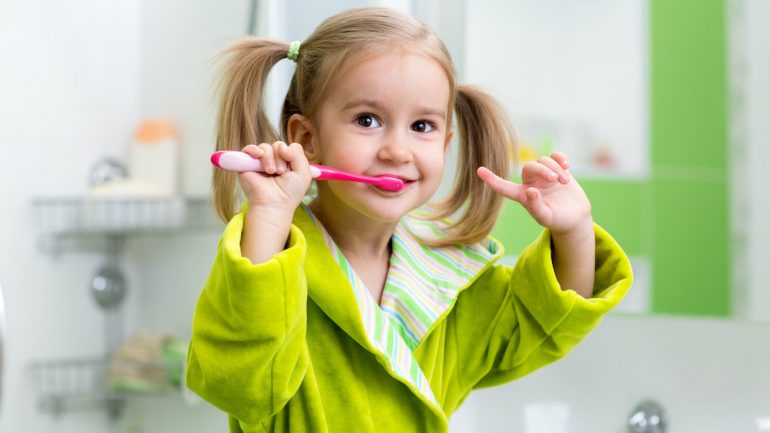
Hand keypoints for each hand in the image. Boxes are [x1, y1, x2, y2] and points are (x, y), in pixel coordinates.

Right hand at [238, 142, 312, 213]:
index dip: (292, 154)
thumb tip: (282, 146)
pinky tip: (258, 156)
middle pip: (278, 145)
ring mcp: (260, 162)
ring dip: (269, 158)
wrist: (274, 203)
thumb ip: (298, 154)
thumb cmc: (290, 192)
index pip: (290, 147)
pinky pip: (248, 148)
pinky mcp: (247, 164)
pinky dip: (253, 150)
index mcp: (288, 163)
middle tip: (280, 172)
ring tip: (271, 172)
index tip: (291, 168)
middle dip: (281, 158)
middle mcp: (275, 161)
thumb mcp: (304, 173)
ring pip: (265, 147)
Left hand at [477, 151, 591, 235]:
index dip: (492, 180)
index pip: (504, 187)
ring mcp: (544, 175)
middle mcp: (531, 183)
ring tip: (564, 181)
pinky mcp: (558, 170)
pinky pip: (555, 156)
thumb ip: (536, 206)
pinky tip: (566, 165)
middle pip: (529, 167)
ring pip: (543, 160)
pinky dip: (560, 158)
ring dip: (555, 168)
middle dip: (542, 170)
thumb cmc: (557, 220)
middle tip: (555, 180)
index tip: (479, 170)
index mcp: (523, 196)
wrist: (575, 217)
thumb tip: (530, 190)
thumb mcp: (546, 217)